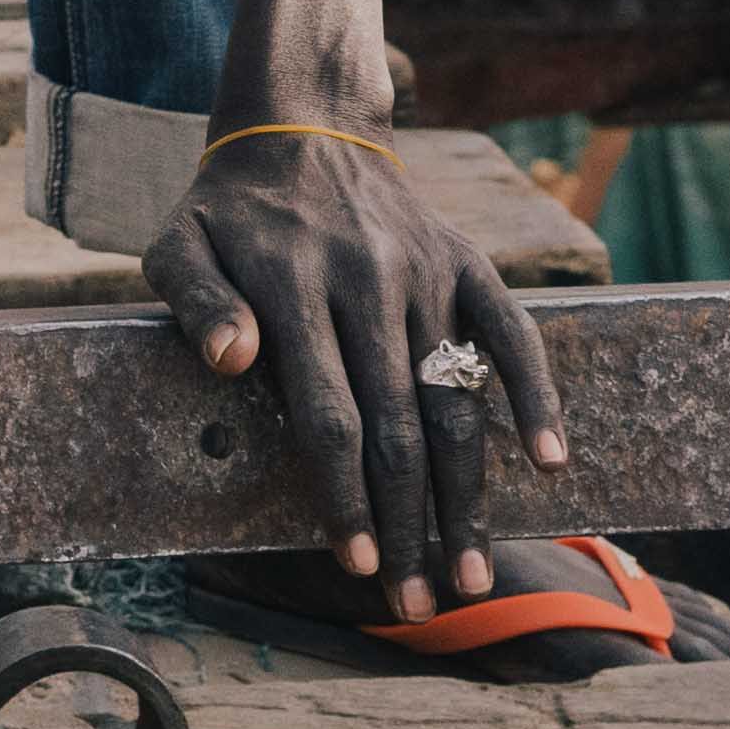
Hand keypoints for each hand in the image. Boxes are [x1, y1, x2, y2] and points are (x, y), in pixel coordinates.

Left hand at [143, 108, 567, 610]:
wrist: (303, 126)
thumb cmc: (230, 212)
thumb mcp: (178, 244)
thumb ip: (196, 302)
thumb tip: (230, 361)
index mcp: (293, 286)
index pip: (328, 413)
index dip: (345, 493)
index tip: (355, 563)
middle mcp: (368, 281)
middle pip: (399, 424)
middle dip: (411, 522)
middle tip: (424, 602)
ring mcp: (426, 272)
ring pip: (457, 397)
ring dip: (470, 493)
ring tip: (476, 570)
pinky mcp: (467, 261)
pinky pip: (513, 332)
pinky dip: (537, 395)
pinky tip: (551, 462)